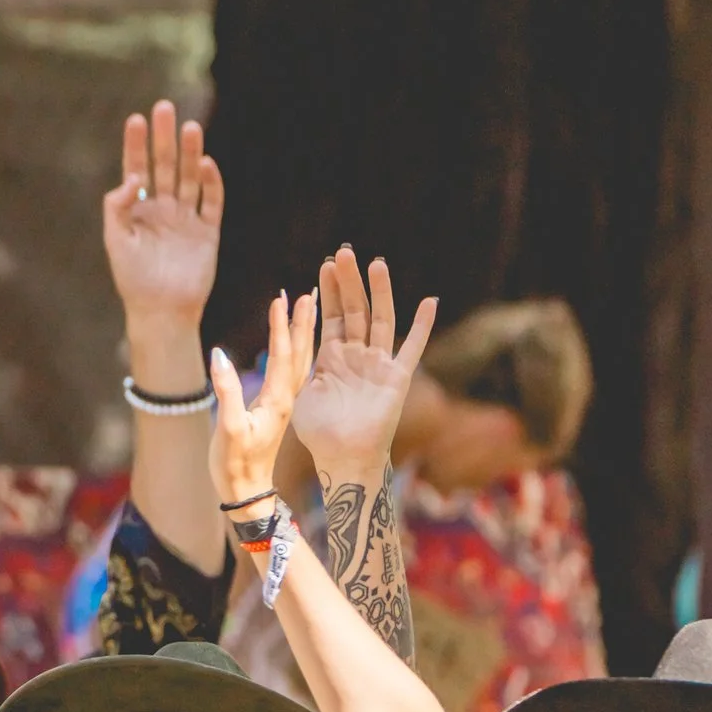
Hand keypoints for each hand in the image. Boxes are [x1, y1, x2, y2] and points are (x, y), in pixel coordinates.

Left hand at [102, 100, 222, 329]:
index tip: (136, 119)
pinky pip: (211, 203)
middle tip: (164, 108)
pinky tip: (206, 163)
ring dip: (190, 153)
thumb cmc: (134, 280)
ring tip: (189, 127)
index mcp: (139, 210)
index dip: (136, 145)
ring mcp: (186, 220)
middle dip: (164, 138)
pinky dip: (211, 183)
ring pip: (190, 179)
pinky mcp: (207, 233)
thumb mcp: (116, 241)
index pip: (138, 169)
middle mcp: (164, 209)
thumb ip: (117, 207)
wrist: (162, 313)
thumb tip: (133, 177)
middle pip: (166, 166)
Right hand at [208, 289, 312, 510]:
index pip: (282, 355)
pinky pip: (292, 372)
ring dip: (304, 332)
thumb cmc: (235, 464)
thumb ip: (227, 392)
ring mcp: (284, 403)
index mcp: (278, 400)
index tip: (281, 298)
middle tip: (308, 291)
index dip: (280, 326)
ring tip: (307, 307)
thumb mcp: (229, 429)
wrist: (247, 493)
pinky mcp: (279, 409)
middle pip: (299, 352)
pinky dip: (296, 351)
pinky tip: (295, 342)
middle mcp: (286, 398)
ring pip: (299, 360)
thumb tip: (220, 355)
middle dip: (303, 321)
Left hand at [291, 246, 436, 488]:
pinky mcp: (397, 379)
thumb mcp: (300, 391)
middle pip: (356, 310)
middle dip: (349, 282)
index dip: (330, 290)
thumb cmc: (319, 433)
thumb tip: (281, 341)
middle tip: (345, 252)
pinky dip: (422, 327)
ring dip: (379, 292)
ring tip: (375, 263)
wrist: (342, 459)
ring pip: (381, 320)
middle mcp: (358, 356)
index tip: (326, 264)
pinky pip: (412, 348)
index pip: (333, 315)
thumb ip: (296, 363)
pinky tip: (429, 302)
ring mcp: (379, 364)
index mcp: (334, 357)